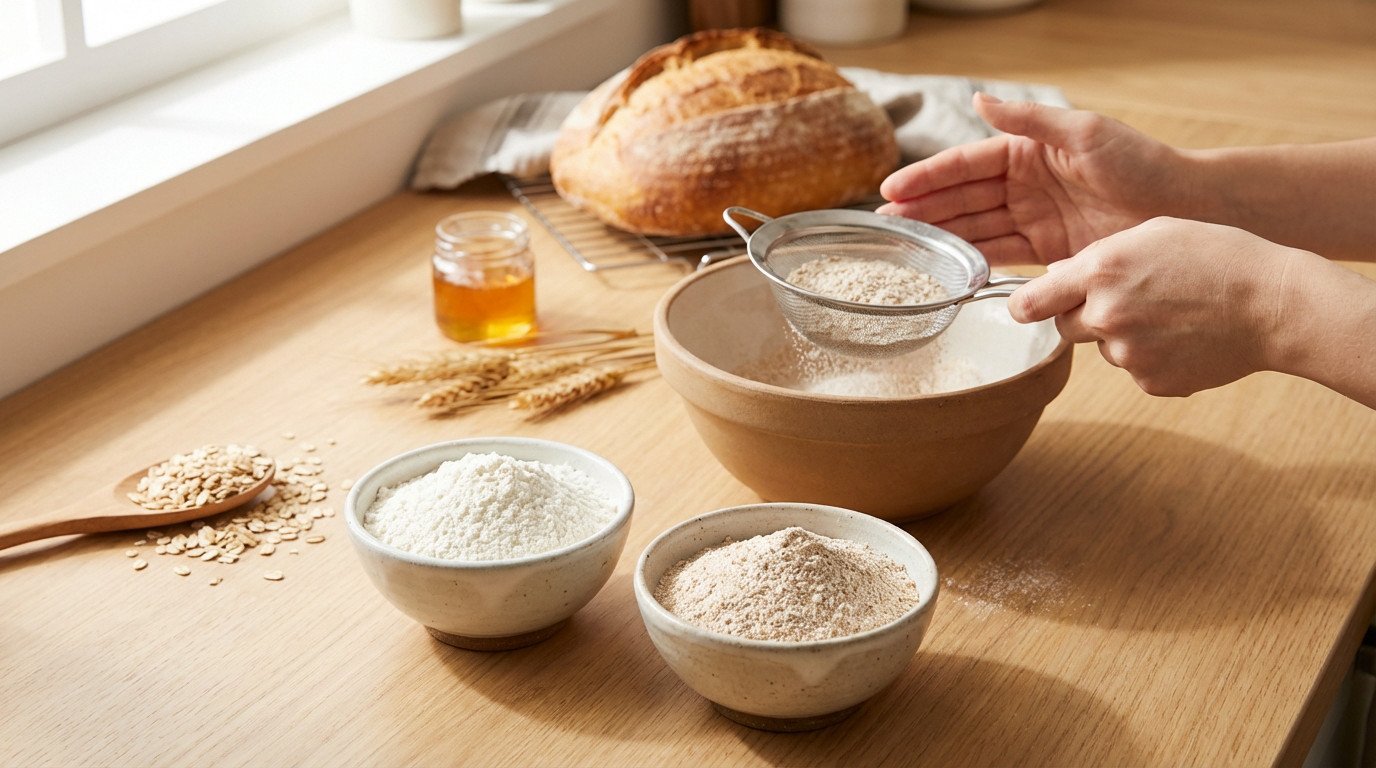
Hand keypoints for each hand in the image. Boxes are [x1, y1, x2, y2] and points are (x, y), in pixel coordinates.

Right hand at [877, 94, 1185, 264]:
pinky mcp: (1048, 251)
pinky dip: (973, 262)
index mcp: (1028, 151)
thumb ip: (1028, 120)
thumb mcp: (1083, 133)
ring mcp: (1034, 218)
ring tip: (904, 250)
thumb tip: (979, 100)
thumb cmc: (1142, 164)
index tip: (892, 189)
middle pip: (962, 198)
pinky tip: (947, 270)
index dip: (927, 176)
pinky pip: (1001, 255)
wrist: (1185, 209)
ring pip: (975, 228)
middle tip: (884, 225)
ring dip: (940, 238)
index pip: (966, 164)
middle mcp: (1025, 184)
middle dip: (922, 210)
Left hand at [1007, 217, 1299, 396]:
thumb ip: (1097, 257)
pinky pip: (1135, 369)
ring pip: (1105, 347)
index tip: (1024, 309)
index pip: (1031, 302)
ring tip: (1172, 314)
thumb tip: (1055, 279)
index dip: (1025, 306)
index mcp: (1100, 271)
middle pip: (1065, 327)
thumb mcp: (1152, 233)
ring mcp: (1127, 354)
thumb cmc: (1217, 256)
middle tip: (1129, 299)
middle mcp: (1105, 315)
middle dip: (1083, 315)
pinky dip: (1152, 357)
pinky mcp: (1150, 382)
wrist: (1273, 304)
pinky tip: (1184, 336)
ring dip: (1124, 335)